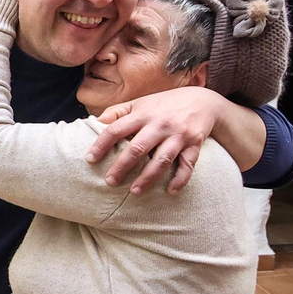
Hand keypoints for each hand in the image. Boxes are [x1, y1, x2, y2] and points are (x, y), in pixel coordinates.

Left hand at [88, 87, 225, 193]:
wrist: (203, 101)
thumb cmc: (164, 104)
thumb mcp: (140, 103)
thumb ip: (118, 111)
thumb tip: (96, 121)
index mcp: (143, 114)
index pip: (117, 129)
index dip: (101, 144)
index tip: (89, 159)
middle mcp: (160, 124)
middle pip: (138, 147)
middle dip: (122, 166)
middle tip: (109, 182)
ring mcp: (178, 135)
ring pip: (162, 159)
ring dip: (148, 177)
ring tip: (134, 192)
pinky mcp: (194, 144)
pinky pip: (188, 165)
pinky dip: (180, 179)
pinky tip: (170, 191)